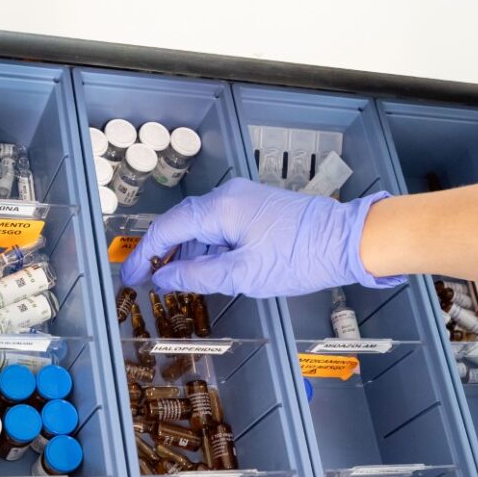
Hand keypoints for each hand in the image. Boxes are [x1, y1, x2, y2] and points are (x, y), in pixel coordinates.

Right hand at [119, 178, 403, 297]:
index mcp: (221, 208)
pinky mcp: (256, 209)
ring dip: (182, 252)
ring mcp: (243, 200)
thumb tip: (163, 278)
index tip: (130, 276)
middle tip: (142, 279)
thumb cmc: (300, 256)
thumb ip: (197, 275)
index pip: (168, 228)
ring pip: (200, 226)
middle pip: (180, 223)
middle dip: (159, 252)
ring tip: (167, 280)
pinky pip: (218, 226)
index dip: (145, 254)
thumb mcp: (243, 274)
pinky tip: (199, 268)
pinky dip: (204, 247)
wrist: (347, 241)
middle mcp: (228, 197)